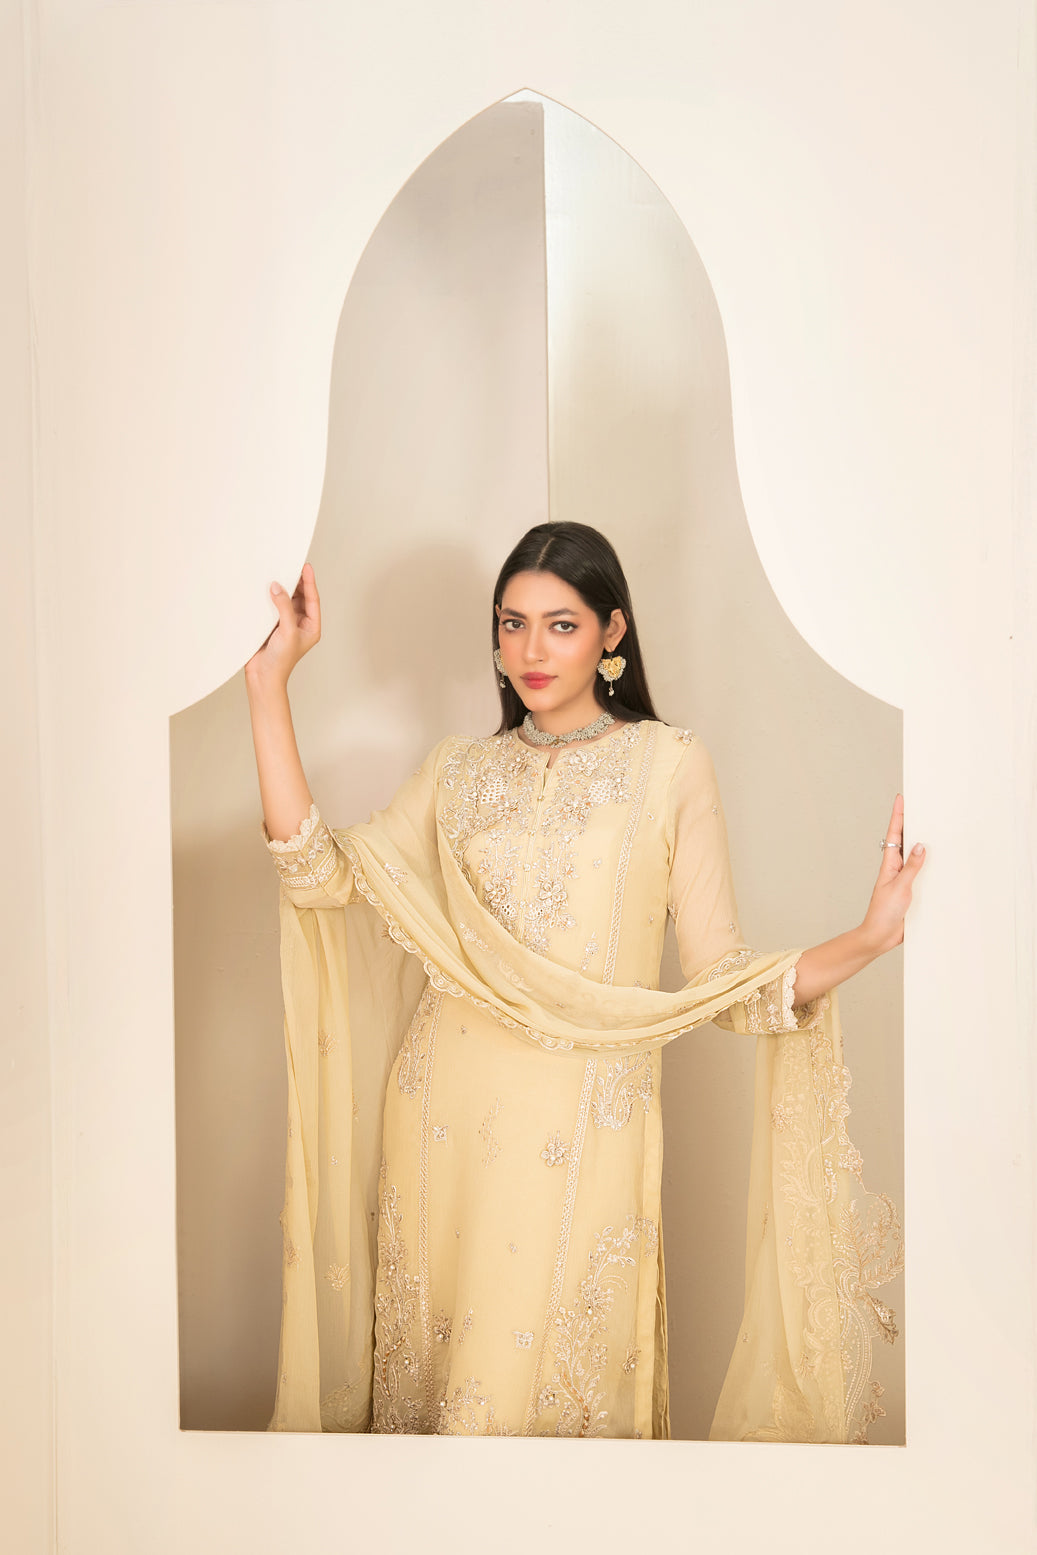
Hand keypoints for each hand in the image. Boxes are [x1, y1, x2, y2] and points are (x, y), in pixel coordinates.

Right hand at [245, 563, 321, 688]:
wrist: (262, 677)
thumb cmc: (280, 661)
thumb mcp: (287, 631)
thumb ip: (284, 607)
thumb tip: (277, 587)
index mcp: (311, 627)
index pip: (312, 600)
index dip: (309, 582)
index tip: (306, 567)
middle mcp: (300, 624)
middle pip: (300, 597)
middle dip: (296, 583)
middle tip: (290, 565)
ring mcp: (285, 623)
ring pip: (286, 600)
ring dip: (282, 588)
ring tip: (278, 573)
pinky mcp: (271, 624)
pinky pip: (272, 606)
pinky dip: (270, 597)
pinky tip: (265, 588)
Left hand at [859, 793, 924, 954]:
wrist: (880, 936)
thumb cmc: (883, 912)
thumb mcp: (899, 887)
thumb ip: (911, 867)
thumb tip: (919, 846)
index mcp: (890, 864)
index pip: (894, 835)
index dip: (898, 816)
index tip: (901, 799)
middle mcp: (897, 869)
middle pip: (905, 841)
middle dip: (912, 823)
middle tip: (922, 806)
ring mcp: (905, 879)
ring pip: (916, 856)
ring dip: (923, 843)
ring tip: (934, 826)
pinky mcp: (913, 891)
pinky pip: (924, 873)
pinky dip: (931, 865)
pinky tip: (942, 861)